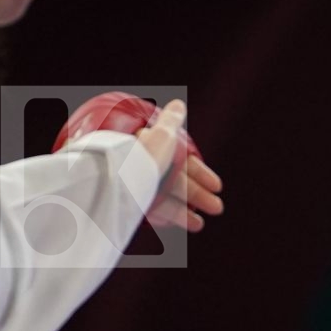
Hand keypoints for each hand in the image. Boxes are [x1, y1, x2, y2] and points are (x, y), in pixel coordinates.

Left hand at [135, 101, 224, 231]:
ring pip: (165, 198)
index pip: (183, 161)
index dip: (201, 174)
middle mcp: (144, 167)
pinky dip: (167, 216)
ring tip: (200, 225)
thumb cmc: (141, 154)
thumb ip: (172, 121)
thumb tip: (179, 104)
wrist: (114, 178)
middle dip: (198, 195)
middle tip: (217, 208)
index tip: (217, 187)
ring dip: (184, 212)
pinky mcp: (127, 204)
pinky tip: (182, 223)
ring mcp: (136, 187)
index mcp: (153, 149)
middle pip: (176, 182)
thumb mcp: (163, 135)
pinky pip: (151, 210)